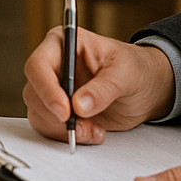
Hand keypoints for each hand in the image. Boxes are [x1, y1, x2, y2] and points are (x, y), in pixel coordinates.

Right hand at [23, 26, 175, 143]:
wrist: (146, 90)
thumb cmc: (136, 69)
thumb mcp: (125, 73)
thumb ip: (103, 88)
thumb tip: (79, 105)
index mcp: (63, 44)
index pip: (38, 65)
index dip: (46, 90)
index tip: (64, 111)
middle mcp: (53, 67)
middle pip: (34, 93)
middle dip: (56, 116)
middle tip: (82, 126)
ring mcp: (54, 91)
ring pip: (39, 114)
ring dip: (63, 129)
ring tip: (93, 130)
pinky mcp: (59, 112)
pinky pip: (50, 128)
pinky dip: (69, 137)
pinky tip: (93, 133)